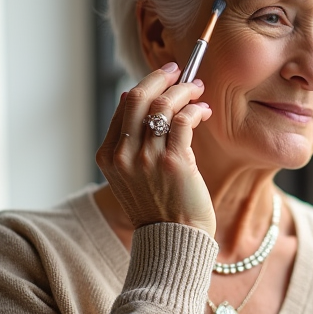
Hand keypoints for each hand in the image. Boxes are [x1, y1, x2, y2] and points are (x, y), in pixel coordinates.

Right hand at [95, 62, 215, 237]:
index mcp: (108, 156)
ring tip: (198, 90)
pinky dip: (195, 109)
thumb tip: (144, 98)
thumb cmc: (158, 208)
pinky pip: (184, 120)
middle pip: (138, 97)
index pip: (124, 105)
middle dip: (161, 78)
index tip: (164, 77)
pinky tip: (204, 111)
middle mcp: (123, 155)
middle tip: (180, 72)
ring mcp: (147, 159)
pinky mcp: (174, 163)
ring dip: (184, 91)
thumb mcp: (132, 175)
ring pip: (163, 105)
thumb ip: (132, 143)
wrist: (173, 242)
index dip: (146, 85)